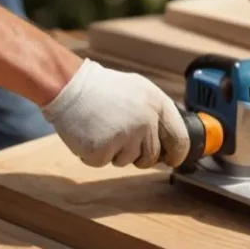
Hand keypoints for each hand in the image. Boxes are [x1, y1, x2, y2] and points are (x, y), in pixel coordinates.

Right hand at [41, 59, 190, 167]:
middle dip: (139, 155)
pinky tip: (91, 134)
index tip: (173, 159)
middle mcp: (145, 121)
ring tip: (103, 128)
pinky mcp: (102, 150)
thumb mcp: (139, 90)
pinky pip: (104, 162)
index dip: (177, 154)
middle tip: (123, 139)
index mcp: (157, 104)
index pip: (179, 139)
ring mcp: (124, 137)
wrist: (70, 86)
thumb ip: (157, 113)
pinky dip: (96, 153)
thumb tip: (171, 142)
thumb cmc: (104, 89)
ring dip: (116, 152)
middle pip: (151, 156)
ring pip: (127, 161)